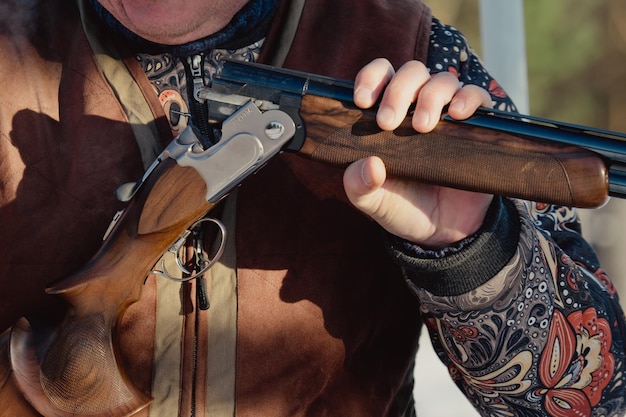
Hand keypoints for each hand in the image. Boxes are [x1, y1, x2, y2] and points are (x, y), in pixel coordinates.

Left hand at [344, 58, 493, 247]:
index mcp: (388, 115)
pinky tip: (458, 115)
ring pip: (443, 80)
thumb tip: (368, 165)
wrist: (442, 232)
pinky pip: (478, 96)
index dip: (371, 78)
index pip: (380, 76)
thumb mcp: (374, 203)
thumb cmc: (403, 207)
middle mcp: (417, 107)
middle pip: (412, 72)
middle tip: (388, 122)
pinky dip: (468, 98)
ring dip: (431, 96)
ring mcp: (448, 115)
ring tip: (423, 127)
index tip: (363, 101)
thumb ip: (359, 187)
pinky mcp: (477, 127)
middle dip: (398, 91)